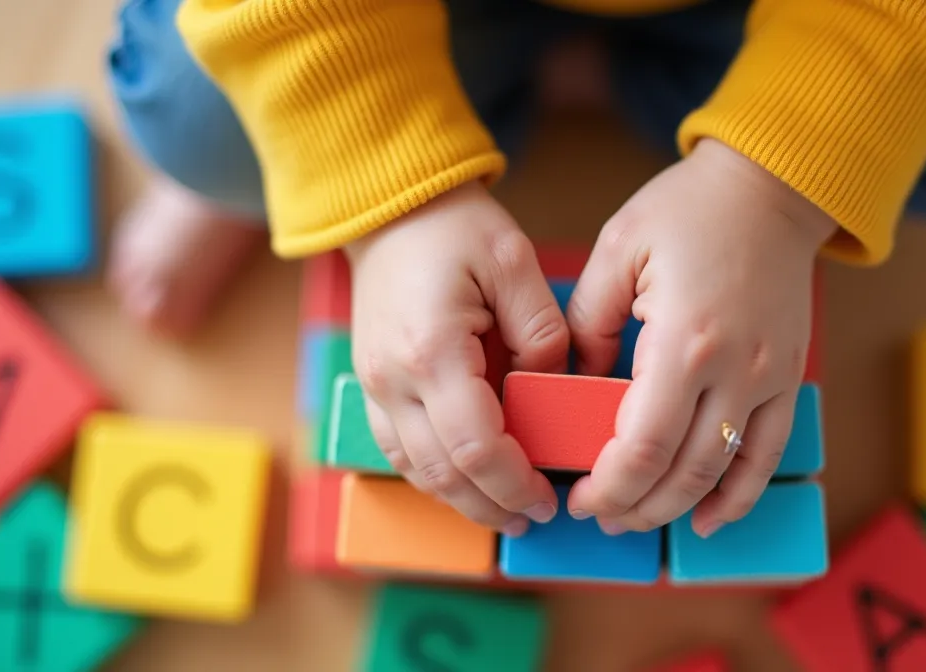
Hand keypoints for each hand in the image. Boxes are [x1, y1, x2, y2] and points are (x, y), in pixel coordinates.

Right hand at [343, 182, 567, 535]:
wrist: (389, 209)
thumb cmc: (452, 226)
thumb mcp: (514, 262)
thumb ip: (542, 331)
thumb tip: (553, 387)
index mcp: (432, 350)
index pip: (474, 445)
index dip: (513, 482)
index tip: (547, 499)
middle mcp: (392, 378)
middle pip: (442, 472)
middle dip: (491, 504)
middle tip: (534, 515)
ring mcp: (374, 385)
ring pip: (415, 470)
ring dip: (461, 499)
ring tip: (506, 511)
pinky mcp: (372, 384)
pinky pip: (398, 449)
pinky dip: (435, 474)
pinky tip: (467, 481)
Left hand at [565, 139, 836, 536]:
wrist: (769, 188)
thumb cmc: (689, 209)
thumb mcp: (616, 248)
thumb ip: (587, 322)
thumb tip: (577, 382)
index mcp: (683, 339)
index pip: (644, 445)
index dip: (609, 485)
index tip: (578, 497)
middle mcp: (734, 370)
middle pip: (682, 472)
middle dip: (635, 506)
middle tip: (597, 513)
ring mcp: (768, 378)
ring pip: (723, 473)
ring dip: (677, 508)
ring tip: (636, 517)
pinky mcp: (787, 378)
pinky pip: (768, 453)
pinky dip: (740, 495)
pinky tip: (708, 518)